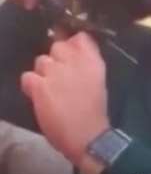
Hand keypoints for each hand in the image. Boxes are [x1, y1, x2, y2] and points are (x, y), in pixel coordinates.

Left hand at [20, 32, 109, 165]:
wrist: (87, 135)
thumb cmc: (96, 111)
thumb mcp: (99, 81)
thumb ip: (88, 65)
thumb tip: (77, 56)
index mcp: (93, 61)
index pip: (81, 37)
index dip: (73, 43)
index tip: (73, 51)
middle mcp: (74, 61)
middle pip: (58, 45)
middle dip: (57, 57)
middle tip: (60, 73)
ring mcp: (56, 72)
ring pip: (41, 60)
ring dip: (44, 72)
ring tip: (50, 87)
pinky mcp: (40, 86)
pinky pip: (28, 76)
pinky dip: (32, 85)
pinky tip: (39, 94)